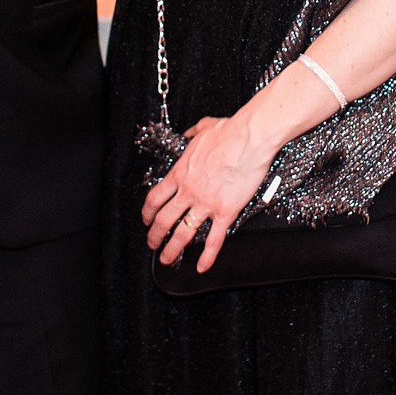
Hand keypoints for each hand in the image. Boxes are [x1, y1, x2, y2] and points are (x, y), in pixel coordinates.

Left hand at [141, 108, 280, 274]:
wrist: (249, 138)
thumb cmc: (229, 132)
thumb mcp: (202, 128)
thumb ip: (192, 133)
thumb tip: (188, 133)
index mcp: (181, 172)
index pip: (155, 198)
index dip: (148, 213)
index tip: (146, 220)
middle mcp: (188, 191)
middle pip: (163, 220)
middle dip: (154, 236)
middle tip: (152, 244)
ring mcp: (205, 203)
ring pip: (183, 233)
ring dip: (172, 249)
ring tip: (167, 259)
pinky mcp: (225, 211)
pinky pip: (214, 239)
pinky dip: (207, 256)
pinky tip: (202, 267)